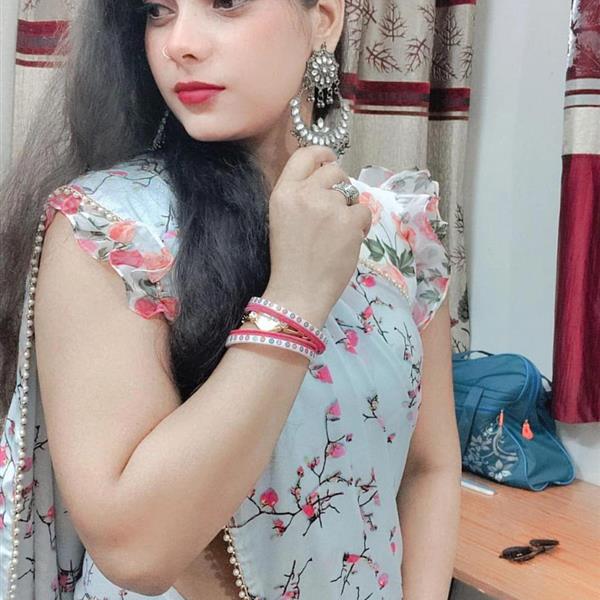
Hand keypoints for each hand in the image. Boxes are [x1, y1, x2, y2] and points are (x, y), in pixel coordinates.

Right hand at [266, 146, 371, 324]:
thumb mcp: (281, 219)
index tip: (330, 160)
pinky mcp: (349, 222)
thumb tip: (325, 178)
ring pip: (352, 193)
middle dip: (341, 186)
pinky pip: (364, 212)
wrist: (298, 292)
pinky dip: (361, 226)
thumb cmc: (288, 261)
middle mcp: (305, 193)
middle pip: (334, 171)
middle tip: (337, 209)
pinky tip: (348, 242)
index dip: (322, 154)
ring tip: (338, 233)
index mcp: (283, 192)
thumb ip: (298, 196)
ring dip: (350, 209)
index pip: (305, 155)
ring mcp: (328, 206)